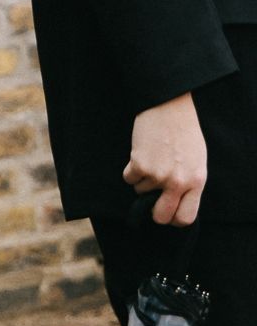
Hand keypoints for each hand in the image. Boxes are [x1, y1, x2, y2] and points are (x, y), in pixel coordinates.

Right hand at [124, 93, 206, 226]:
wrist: (168, 107)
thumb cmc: (184, 132)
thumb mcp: (196, 161)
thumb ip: (189, 183)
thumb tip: (175, 203)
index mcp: (196, 181)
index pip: (186, 217)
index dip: (174, 219)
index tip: (168, 213)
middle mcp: (178, 182)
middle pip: (161, 216)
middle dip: (152, 212)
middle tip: (150, 199)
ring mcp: (158, 175)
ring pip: (140, 192)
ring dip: (142, 179)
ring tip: (151, 158)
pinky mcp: (139, 166)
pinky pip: (129, 179)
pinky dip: (131, 168)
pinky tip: (141, 153)